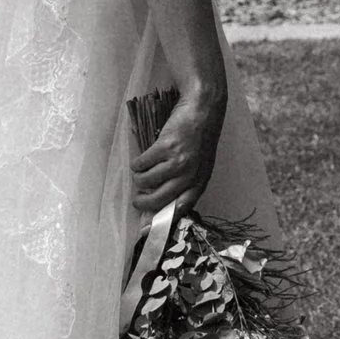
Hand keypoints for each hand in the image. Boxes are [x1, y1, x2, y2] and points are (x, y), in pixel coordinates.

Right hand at [132, 80, 223, 217]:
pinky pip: (142, 163)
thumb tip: (162, 202)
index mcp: (200, 182)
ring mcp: (177, 161)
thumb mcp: (199, 165)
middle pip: (159, 199)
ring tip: (140, 174)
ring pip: (147, 182)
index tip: (146, 229)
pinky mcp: (165, 147)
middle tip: (136, 200)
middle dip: (142, 203)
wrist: (203, 109)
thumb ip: (186, 183)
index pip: (181, 209)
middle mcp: (189, 175)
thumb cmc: (200, 138)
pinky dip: (137, 164)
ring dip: (139, 180)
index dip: (162, 222)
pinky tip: (140, 160)